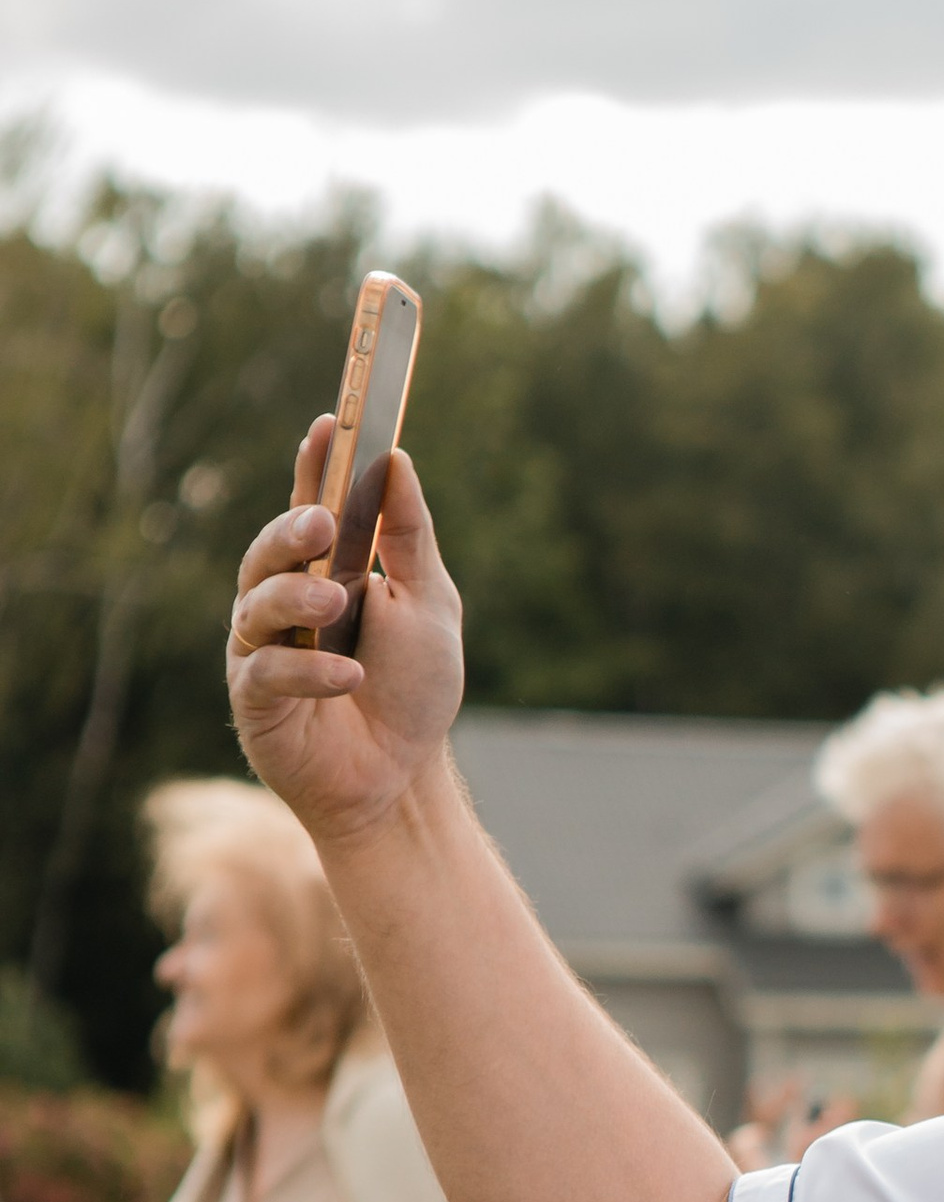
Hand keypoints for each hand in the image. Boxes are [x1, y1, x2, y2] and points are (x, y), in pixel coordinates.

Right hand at [227, 425, 466, 846]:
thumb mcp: (429, 606)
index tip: (328, 424)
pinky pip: (267, 673)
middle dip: (291, 530)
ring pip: (256, 605)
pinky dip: (310, 671)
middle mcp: (285, 605)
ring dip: (297, 597)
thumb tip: (397, 460)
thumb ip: (410, 539)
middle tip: (322, 522)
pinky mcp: (256, 702)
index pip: (310, 507)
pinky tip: (349, 678)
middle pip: (268, 552)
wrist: (404, 777)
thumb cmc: (414, 692)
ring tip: (337, 603)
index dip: (313, 465)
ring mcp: (264, 651)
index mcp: (327, 572)